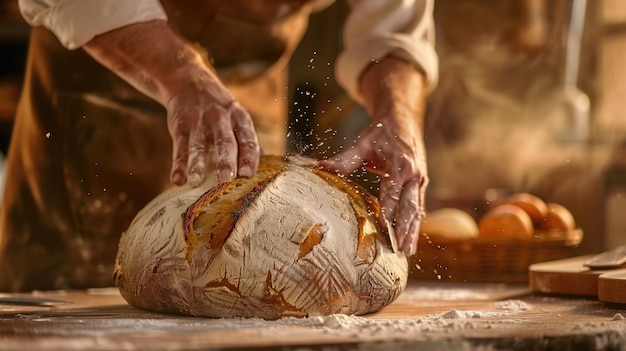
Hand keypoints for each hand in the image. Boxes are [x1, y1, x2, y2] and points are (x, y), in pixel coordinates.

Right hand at [84, 20, 259, 186]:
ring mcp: (199, 122)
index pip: (248, 139)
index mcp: (240, 118)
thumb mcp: (237, 118)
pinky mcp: (180, 126)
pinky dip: (178, 165)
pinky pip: (180, 148)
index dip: (249, 157)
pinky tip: (177, 179)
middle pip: (225, 142)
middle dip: (226, 160)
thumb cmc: (220, 110)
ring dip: (197, 164)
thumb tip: (267, 167)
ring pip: (199, 145)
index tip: (248, 174)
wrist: (188, 82)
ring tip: (196, 181)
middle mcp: (221, 119)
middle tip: (226, 178)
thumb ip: (248, 142)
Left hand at [320, 56, 427, 255]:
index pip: (393, 192)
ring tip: (407, 253)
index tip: (385, 227)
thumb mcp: (361, 143)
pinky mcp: (420, 184)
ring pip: (417, 210)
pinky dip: (414, 223)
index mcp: (400, 165)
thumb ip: (344, 159)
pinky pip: (418, 207)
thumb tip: (321, 167)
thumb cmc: (380, 132)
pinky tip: (409, 239)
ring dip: (412, 231)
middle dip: (405, 229)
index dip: (389, 210)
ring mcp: (420, 180)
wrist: (403, 118)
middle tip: (401, 249)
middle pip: (410, 206)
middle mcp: (415, 175)